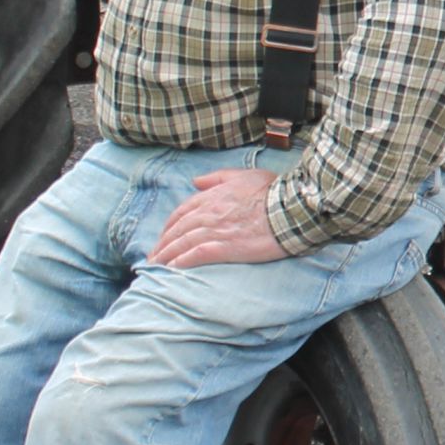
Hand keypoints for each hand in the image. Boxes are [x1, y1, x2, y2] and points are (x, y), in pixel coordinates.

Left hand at [148, 168, 284, 268]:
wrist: (291, 208)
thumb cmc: (273, 191)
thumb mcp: (244, 175)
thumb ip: (217, 177)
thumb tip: (196, 181)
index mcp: (212, 196)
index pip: (181, 212)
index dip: (169, 226)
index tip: (163, 237)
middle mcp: (209, 213)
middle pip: (176, 230)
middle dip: (162, 244)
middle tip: (153, 257)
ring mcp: (215, 230)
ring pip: (181, 243)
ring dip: (166, 256)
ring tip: (156, 267)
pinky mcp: (225, 247)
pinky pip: (195, 256)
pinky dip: (181, 262)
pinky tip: (172, 269)